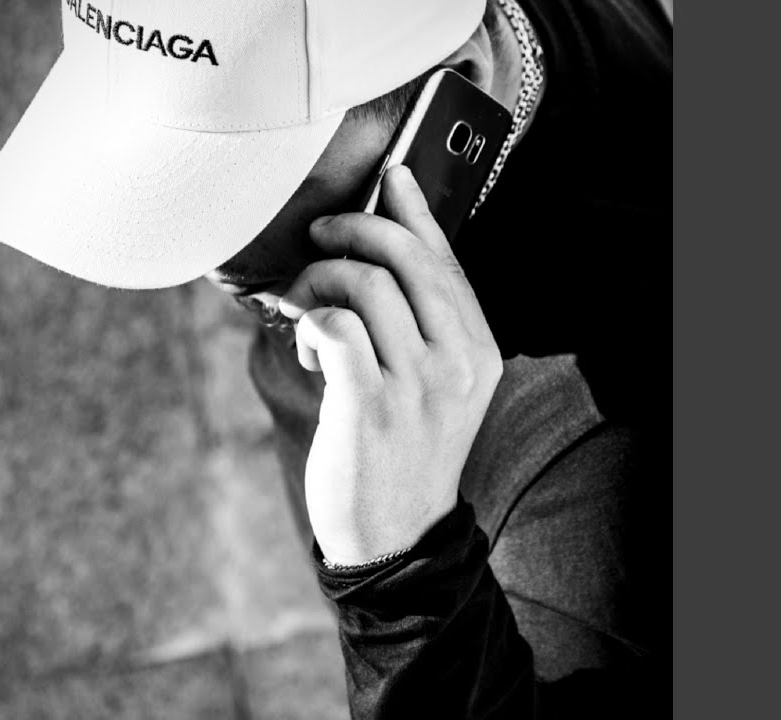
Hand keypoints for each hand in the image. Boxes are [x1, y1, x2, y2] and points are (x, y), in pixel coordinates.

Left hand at [277, 165, 503, 564]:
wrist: (395, 533)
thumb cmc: (402, 449)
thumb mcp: (437, 387)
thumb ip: (423, 324)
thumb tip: (386, 251)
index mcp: (478, 349)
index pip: (447, 259)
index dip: (415, 210)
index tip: (390, 177)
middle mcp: (457, 361)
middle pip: (405, 256)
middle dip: (352, 230)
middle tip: (318, 236)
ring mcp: (417, 384)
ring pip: (363, 283)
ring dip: (317, 279)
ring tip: (302, 304)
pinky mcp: (369, 404)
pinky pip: (333, 323)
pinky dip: (309, 320)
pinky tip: (306, 343)